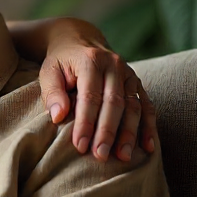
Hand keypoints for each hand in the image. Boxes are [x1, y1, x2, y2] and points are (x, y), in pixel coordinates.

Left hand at [37, 19, 156, 161]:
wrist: (78, 40)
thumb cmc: (60, 62)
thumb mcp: (48, 72)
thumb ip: (52, 93)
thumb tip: (58, 117)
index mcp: (91, 61)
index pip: (90, 97)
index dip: (85, 123)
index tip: (79, 145)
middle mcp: (114, 65)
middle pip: (114, 103)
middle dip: (108, 132)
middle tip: (100, 156)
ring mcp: (129, 73)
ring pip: (134, 106)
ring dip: (130, 133)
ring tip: (123, 157)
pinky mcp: (137, 82)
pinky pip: (147, 105)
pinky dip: (148, 126)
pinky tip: (147, 146)